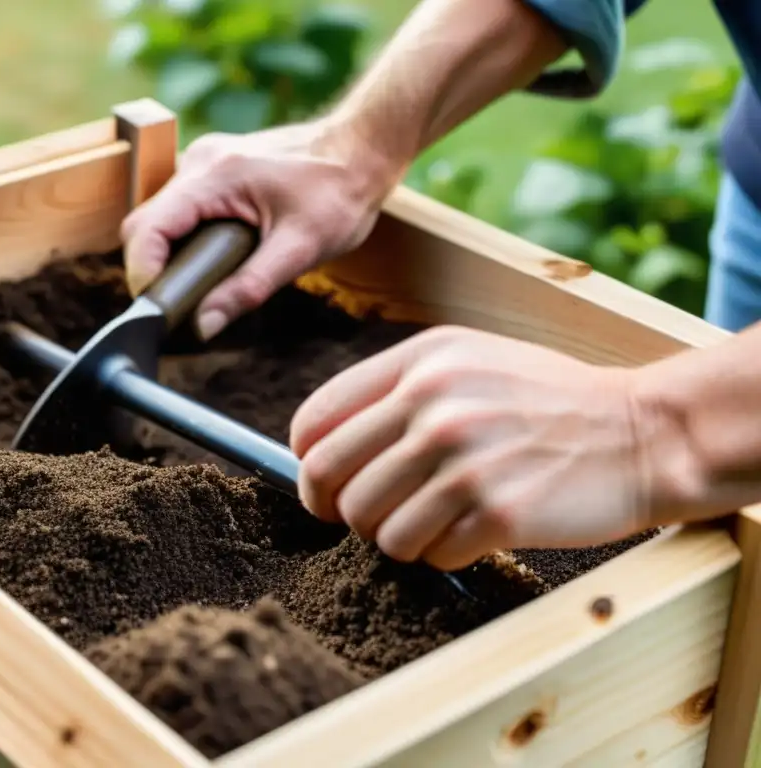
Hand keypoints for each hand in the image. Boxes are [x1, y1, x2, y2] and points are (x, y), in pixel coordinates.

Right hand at [120, 119, 394, 340]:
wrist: (363, 149)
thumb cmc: (339, 192)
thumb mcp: (299, 249)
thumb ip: (248, 288)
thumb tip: (204, 325)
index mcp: (215, 176)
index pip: (147, 228)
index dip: (143, 274)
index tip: (157, 311)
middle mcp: (200, 162)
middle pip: (145, 224)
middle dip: (153, 269)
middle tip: (178, 308)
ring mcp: (204, 161)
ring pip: (160, 216)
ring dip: (170, 254)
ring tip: (199, 286)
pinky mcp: (214, 168)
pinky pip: (181, 208)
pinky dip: (186, 238)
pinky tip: (214, 258)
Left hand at [289, 326, 663, 570]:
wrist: (639, 432)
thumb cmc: (545, 400)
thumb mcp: (468, 361)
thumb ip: (395, 391)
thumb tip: (319, 447)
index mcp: (420, 362)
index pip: (314, 423)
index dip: (306, 465)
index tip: (322, 485)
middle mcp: (435, 405)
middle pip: (328, 481)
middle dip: (337, 510)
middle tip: (362, 519)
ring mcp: (465, 459)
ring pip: (374, 528)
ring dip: (395, 537)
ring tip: (433, 521)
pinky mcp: (496, 511)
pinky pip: (429, 555)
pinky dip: (442, 554)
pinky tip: (473, 532)